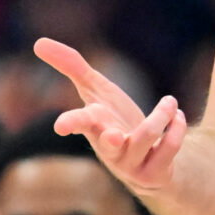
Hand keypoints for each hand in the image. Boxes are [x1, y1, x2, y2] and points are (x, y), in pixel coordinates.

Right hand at [35, 37, 186, 197]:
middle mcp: (110, 148)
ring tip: (170, 101)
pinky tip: (178, 116)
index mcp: (93, 126)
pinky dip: (176, 127)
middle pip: (107, 144)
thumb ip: (71, 66)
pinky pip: (170, 148)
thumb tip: (37, 42)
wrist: (146, 162)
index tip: (60, 126)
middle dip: (111, 139)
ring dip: (161, 115)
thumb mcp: (96, 91)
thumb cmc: (113, 121)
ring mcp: (131, 163)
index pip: (79, 123)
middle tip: (114, 135)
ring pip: (146, 138)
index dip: (70, 123)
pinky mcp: (155, 172)